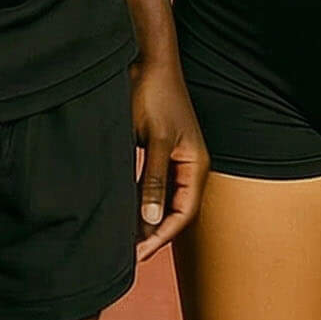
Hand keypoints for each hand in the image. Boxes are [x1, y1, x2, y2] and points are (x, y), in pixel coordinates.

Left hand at [130, 57, 207, 261]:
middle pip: (174, 211)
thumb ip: (154, 179)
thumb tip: (151, 219)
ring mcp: (174, 160)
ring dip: (146, 220)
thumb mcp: (156, 140)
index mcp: (196, 164)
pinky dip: (140, 202)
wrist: (148, 64)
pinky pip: (152, 187)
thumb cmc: (156, 96)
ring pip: (162, 201)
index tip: (139, 253)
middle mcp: (189, 166)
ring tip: (124, 241)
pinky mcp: (159, 154)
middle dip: (154, 234)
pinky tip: (124, 214)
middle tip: (128, 255)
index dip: (162, 235)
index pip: (184, 212)